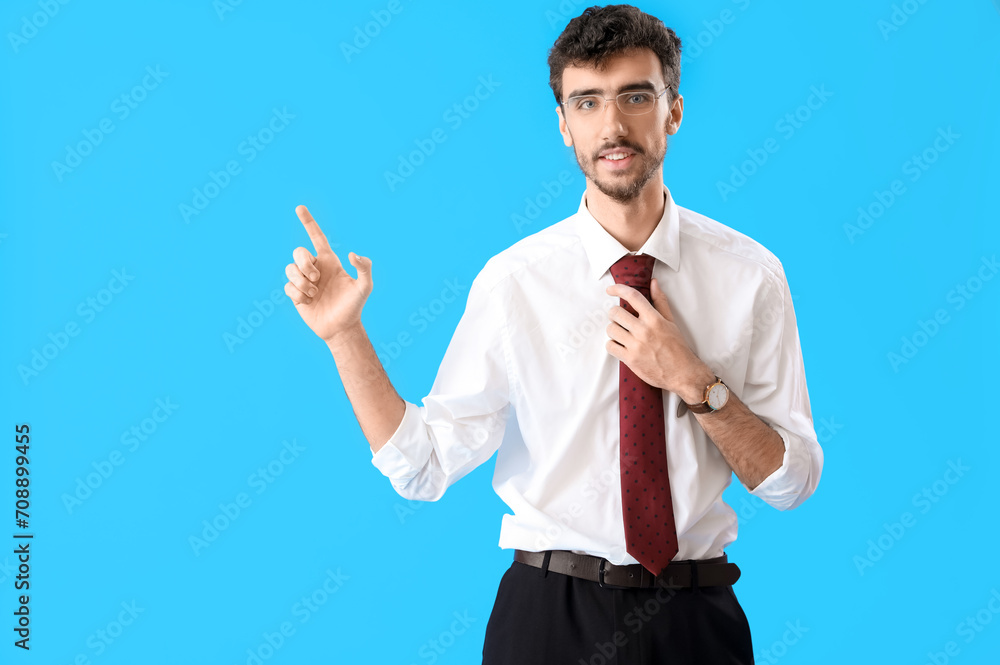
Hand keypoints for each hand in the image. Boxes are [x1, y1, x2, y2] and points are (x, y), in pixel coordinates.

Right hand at [284, 205, 372, 342]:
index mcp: (329, 261)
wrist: (341, 328)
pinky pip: (287, 286)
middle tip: (316, 279)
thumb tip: (353, 254)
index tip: (299, 207)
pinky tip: (308, 302)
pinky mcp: (295, 294)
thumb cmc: (354, 306)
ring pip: (290, 269)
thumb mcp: (365, 287)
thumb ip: (364, 268)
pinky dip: (297, 294)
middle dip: (304, 264)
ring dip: (301, 282)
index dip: (308, 222)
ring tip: (314, 294)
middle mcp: (315, 267)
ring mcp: (304, 280)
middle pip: (298, 252)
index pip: (317, 237)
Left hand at [605, 277, 711, 401]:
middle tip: (619, 319)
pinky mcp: (630, 359)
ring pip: (611, 329)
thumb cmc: (677, 347)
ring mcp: (636, 345)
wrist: (682, 373)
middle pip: (615, 313)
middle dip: (614, 314)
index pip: (633, 297)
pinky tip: (620, 346)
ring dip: (613, 330)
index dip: (619, 289)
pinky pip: (610, 346)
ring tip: (621, 334)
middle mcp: (644, 330)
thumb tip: (653, 283)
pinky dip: (612, 345)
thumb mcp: (671, 321)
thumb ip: (660, 301)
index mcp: (654, 319)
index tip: (610, 290)